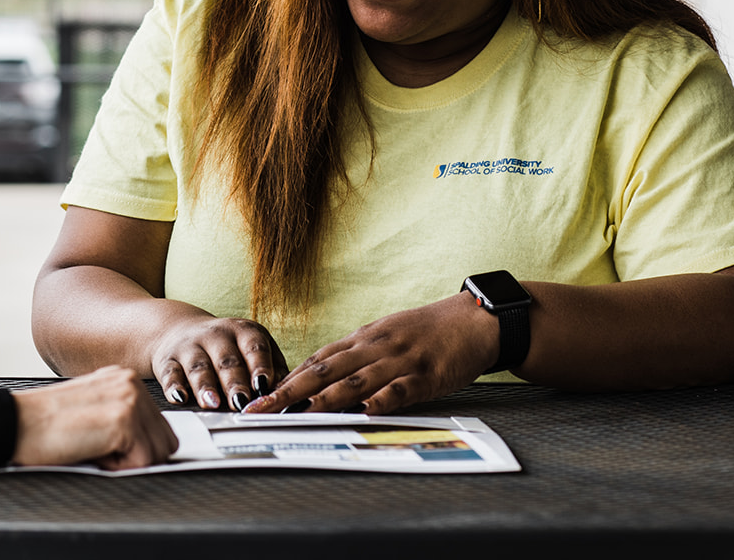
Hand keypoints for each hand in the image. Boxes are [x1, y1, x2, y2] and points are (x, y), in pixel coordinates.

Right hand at [10, 366, 178, 469]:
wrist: (15, 425)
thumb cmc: (44, 427)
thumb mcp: (93, 412)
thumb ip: (123, 419)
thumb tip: (150, 447)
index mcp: (123, 379)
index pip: (159, 427)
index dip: (137, 449)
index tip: (109, 448)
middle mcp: (130, 383)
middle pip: (165, 441)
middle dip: (137, 456)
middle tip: (98, 449)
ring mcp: (129, 399)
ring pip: (157, 453)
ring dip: (127, 462)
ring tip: (93, 447)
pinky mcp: (123, 420)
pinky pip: (142, 463)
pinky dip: (117, 468)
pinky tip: (90, 450)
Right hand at [149, 316, 287, 410]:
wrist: (180, 330)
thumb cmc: (228, 348)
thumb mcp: (253, 349)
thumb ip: (274, 370)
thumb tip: (289, 397)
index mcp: (243, 331)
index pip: (254, 347)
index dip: (259, 365)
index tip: (264, 385)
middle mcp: (216, 335)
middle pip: (227, 360)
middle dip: (234, 382)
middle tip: (241, 402)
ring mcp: (190, 346)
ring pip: (199, 367)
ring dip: (205, 385)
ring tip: (212, 403)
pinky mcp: (167, 359)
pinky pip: (170, 373)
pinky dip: (174, 386)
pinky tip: (180, 398)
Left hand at [243, 293, 493, 414]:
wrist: (473, 320)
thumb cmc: (426, 332)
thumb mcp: (384, 337)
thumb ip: (355, 357)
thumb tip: (320, 378)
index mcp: (362, 340)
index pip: (317, 360)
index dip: (287, 378)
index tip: (260, 395)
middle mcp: (374, 348)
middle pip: (325, 370)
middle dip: (290, 391)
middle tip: (262, 408)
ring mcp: (399, 361)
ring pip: (356, 380)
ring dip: (325, 398)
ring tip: (298, 413)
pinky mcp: (426, 375)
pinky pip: (401, 388)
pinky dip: (383, 399)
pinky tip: (367, 411)